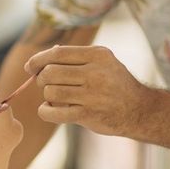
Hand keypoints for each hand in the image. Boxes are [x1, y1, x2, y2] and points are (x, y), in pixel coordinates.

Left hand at [24, 45, 149, 136]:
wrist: (139, 110)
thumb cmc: (114, 84)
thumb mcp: (103, 63)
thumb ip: (76, 58)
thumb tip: (43, 58)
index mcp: (97, 55)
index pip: (57, 54)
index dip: (38, 60)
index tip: (30, 67)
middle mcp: (95, 73)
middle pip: (50, 72)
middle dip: (41, 79)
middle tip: (46, 84)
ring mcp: (93, 95)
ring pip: (51, 92)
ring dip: (47, 95)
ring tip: (54, 97)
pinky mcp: (89, 115)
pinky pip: (54, 113)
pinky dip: (45, 111)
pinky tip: (47, 109)